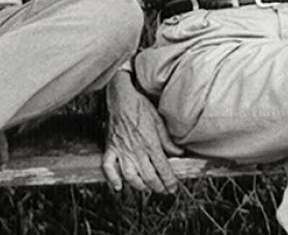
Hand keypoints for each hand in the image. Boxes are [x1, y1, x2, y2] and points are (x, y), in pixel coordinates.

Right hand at [102, 70, 182, 194]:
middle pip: (149, 176)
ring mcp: (122, 150)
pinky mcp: (111, 147)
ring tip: (146, 187)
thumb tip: (179, 153)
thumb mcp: (159, 121)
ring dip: (139, 186)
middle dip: (158, 187)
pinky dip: (112, 178)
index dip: (170, 181)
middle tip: (163, 190)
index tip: (173, 187)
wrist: (121, 97)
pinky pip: (108, 167)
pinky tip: (118, 186)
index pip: (163, 169)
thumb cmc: (140, 106)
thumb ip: (168, 140)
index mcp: (151, 143)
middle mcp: (137, 150)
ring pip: (130, 176)